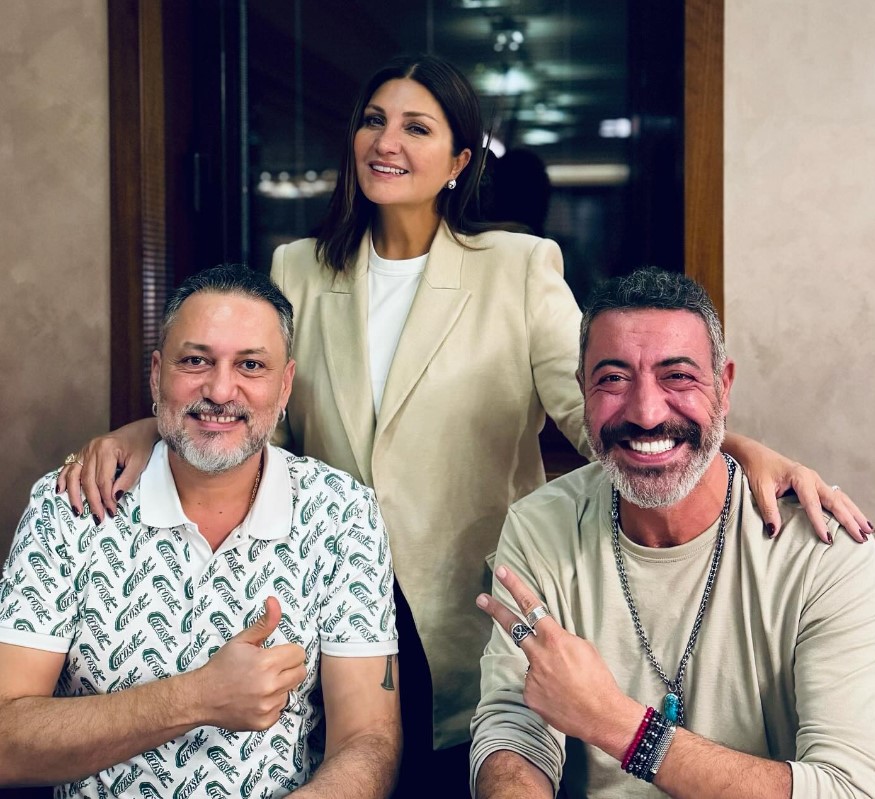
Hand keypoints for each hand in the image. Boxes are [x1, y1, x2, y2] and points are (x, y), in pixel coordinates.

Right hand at [56, 418, 158, 521]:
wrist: (139, 430)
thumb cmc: (141, 446)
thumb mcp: (139, 463)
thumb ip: (127, 480)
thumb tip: (114, 498)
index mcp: (107, 449)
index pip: (103, 480)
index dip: (106, 498)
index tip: (112, 512)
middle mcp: (92, 448)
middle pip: (88, 480)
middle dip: (93, 501)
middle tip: (98, 517)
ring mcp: (85, 449)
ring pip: (75, 475)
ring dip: (74, 495)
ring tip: (78, 511)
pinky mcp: (82, 451)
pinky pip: (69, 467)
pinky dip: (63, 479)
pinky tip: (60, 491)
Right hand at [196, 596, 305, 730]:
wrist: (201, 697)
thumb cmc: (221, 666)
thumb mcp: (242, 641)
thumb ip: (264, 623)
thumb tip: (275, 601)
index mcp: (267, 663)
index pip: (299, 654)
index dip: (288, 652)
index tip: (276, 654)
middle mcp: (270, 686)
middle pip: (300, 673)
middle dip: (288, 667)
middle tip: (271, 668)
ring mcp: (267, 706)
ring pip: (290, 691)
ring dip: (280, 686)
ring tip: (260, 683)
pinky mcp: (264, 722)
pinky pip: (280, 709)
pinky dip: (272, 704)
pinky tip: (256, 698)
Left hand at [476, 566, 641, 758]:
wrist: (602, 716)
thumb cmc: (598, 680)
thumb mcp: (584, 648)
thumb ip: (561, 639)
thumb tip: (549, 641)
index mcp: (555, 639)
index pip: (530, 606)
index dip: (515, 587)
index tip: (502, 572)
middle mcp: (538, 655)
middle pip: (513, 627)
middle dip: (496, 610)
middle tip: (481, 599)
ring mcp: (531, 677)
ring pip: (532, 665)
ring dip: (545, 670)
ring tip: (567, 685)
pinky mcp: (529, 696)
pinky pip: (534, 686)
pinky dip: (545, 689)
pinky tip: (561, 697)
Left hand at [742, 446, 870, 542]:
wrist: (755, 454)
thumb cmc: (757, 469)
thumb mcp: (759, 489)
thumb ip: (767, 509)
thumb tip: (774, 531)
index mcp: (800, 477)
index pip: (813, 503)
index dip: (820, 522)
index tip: (828, 539)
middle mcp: (813, 478)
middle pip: (835, 501)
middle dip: (849, 520)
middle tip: (861, 537)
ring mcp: (817, 481)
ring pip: (841, 499)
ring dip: (855, 514)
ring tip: (869, 531)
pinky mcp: (816, 485)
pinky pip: (836, 497)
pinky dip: (848, 508)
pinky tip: (857, 519)